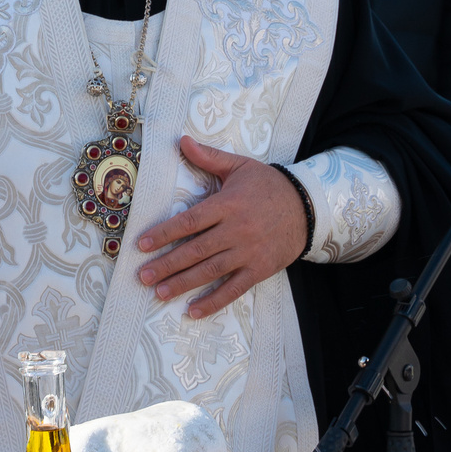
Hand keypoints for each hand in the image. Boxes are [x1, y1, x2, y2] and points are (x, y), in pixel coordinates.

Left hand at [131, 136, 307, 318]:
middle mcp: (236, 230)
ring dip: (183, 283)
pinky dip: (213, 301)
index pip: (190, 221)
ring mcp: (248, 252)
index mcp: (227, 204)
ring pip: (210, 271)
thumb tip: (181, 140)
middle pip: (195, 250)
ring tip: (159, 292)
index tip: (143, 244)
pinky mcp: (259, 269)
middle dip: (167, 264)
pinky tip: (193, 310)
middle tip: (143, 275)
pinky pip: (233, 288)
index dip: (165, 233)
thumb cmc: (269, 186)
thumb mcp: (240, 166)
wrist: (307, 207)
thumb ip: (209, 157)